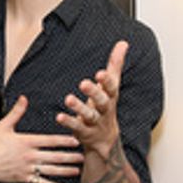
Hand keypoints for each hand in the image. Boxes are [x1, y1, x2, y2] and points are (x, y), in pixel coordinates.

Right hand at [0, 95, 83, 182]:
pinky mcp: (23, 179)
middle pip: (54, 156)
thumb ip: (17, 112)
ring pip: (50, 170)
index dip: (65, 140)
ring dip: (65, 170)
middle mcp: (29, 156)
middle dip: (70, 156)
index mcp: (26, 141)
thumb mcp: (3, 125)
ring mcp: (27, 168)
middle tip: (83, 156)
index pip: (50, 141)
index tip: (77, 140)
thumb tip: (24, 98)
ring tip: (77, 170)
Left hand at [57, 40, 127, 158]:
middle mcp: (104, 110)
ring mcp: (95, 122)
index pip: (111, 88)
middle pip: (102, 101)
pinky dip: (68, 122)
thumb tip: (123, 42)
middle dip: (93, 93)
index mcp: (110, 97)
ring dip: (79, 107)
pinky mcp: (84, 133)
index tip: (100, 73)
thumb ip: (115, 65)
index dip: (106, 81)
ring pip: (89, 115)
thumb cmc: (106, 106)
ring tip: (68, 99)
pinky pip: (76, 127)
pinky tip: (59, 116)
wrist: (106, 139)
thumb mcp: (111, 86)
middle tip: (83, 83)